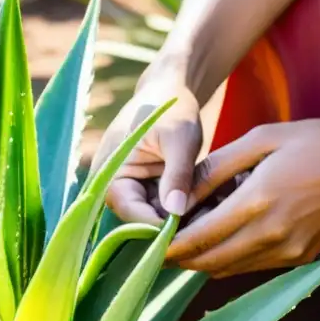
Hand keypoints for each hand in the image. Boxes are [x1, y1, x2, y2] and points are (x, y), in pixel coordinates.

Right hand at [95, 77, 207, 222]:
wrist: (168, 90)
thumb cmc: (171, 107)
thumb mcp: (180, 138)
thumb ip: (177, 175)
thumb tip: (175, 212)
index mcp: (109, 174)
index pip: (131, 213)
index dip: (159, 225)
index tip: (192, 230)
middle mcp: (113, 187)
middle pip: (141, 219)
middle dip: (172, 222)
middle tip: (208, 220)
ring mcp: (129, 189)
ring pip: (154, 216)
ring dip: (179, 216)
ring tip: (210, 210)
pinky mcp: (144, 189)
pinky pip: (161, 206)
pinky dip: (180, 205)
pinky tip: (204, 202)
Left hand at [169, 120, 319, 275]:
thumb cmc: (317, 142)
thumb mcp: (262, 140)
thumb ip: (216, 167)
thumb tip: (179, 192)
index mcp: (257, 202)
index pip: (198, 237)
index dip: (168, 244)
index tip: (147, 241)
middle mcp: (270, 235)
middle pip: (208, 261)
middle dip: (179, 258)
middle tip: (157, 246)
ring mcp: (287, 252)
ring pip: (228, 269)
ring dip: (203, 260)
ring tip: (185, 241)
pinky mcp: (300, 259)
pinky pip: (251, 267)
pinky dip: (230, 258)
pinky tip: (222, 240)